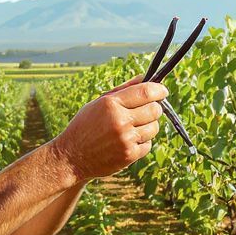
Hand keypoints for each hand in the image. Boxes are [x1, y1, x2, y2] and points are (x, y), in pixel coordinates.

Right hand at [50, 78, 168, 180]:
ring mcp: (126, 139)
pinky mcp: (129, 155)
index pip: (145, 92)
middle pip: (154, 110)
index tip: (163, 91)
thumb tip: (145, 77)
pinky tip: (128, 141)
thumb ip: (123, 90)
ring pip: (154, 128)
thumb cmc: (86, 126)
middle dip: (155, 108)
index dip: (159, 90)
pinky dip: (142, 142)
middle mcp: (120, 120)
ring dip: (149, 126)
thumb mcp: (99, 103)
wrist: (72, 157)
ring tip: (134, 127)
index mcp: (111, 104)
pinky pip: (148, 144)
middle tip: (147, 110)